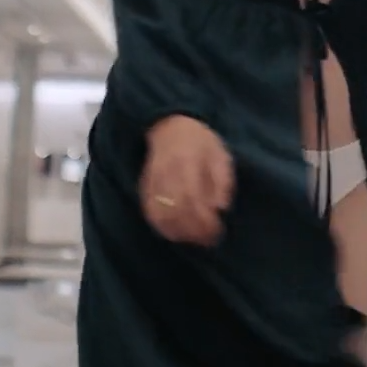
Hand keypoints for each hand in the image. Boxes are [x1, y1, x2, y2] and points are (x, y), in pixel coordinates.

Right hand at [139, 114, 233, 245]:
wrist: (169, 126)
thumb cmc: (200, 142)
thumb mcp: (220, 155)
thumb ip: (223, 181)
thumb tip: (221, 208)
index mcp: (187, 162)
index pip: (192, 197)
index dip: (204, 219)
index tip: (217, 230)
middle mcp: (166, 173)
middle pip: (176, 210)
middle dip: (194, 230)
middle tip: (209, 240)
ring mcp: (152, 182)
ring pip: (161, 215)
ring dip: (178, 232)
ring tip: (195, 239)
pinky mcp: (144, 188)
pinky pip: (149, 213)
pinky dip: (162, 228)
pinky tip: (176, 234)